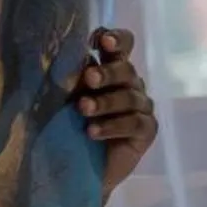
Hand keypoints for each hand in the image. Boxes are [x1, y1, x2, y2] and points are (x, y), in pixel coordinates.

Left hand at [79, 28, 157, 193]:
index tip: (102, 40)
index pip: (123, 45)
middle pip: (126, 70)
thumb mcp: (63, 97)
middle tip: (88, 79)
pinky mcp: (146, 132)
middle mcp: (129, 84)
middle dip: (106, 73)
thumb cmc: (66, 123)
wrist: (76, 166)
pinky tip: (92, 131)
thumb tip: (60, 53)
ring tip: (82, 109)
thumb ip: (68, 76)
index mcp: (110, 68)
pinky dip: (113, 126)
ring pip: (130, 97)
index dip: (117, 39)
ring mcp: (140, 108)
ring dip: (105, 102)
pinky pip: (135, 123)